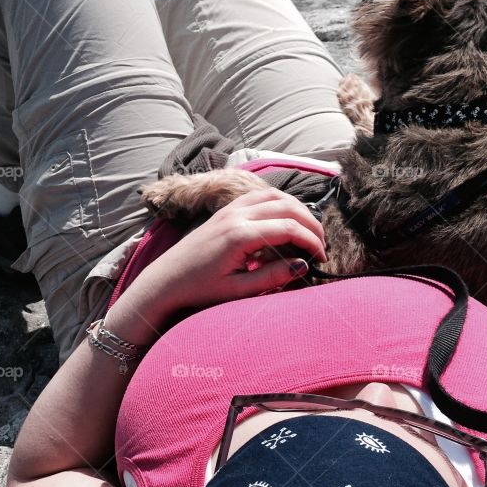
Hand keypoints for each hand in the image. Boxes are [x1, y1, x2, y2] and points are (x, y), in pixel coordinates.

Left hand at [107, 188, 325, 341]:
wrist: (165, 281)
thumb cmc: (198, 290)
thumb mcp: (237, 291)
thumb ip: (272, 277)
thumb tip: (302, 265)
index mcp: (240, 235)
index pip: (289, 227)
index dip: (312, 241)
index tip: (322, 259)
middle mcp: (235, 215)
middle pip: (287, 206)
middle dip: (310, 223)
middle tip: (321, 246)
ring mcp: (229, 209)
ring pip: (274, 195)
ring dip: (297, 210)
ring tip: (308, 232)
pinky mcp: (224, 211)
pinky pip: (259, 196)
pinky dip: (279, 203)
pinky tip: (285, 221)